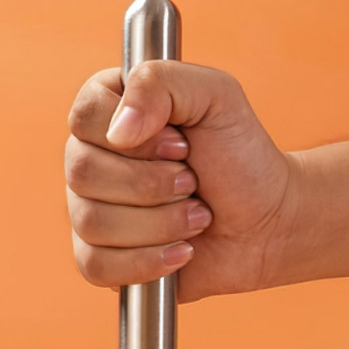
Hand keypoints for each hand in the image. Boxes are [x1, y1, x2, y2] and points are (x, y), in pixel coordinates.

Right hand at [66, 61, 298, 301]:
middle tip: (192, 182)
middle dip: (151, 184)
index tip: (180, 145)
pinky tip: (180, 252)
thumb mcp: (215, 95)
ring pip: (91, 223)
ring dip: (159, 224)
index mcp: (108, 112)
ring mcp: (88, 211)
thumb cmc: (240, 156)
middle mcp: (89, 160)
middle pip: (81, 173)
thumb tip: (117, 131)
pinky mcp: (98, 258)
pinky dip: (146, 262)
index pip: (83, 116)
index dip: (135, 139)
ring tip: (195, 217)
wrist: (266, 222)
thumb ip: (161, 83)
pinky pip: (95, 265)